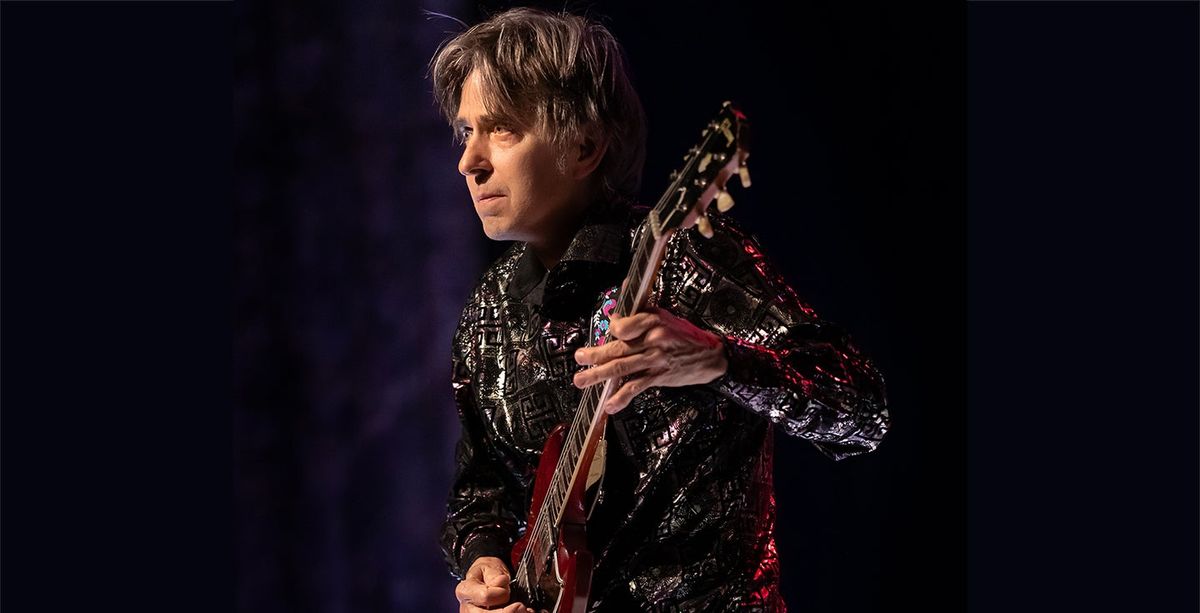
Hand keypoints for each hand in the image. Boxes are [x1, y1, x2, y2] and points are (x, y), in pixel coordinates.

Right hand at [455, 556, 532, 612]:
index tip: (507, 590)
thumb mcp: (490, 568)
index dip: (500, 594)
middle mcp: (467, 607)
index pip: (485, 596)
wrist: (484, 578)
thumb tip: (501, 582)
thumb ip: (495, 576)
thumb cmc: (486, 573)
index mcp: (466, 590)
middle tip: (520, 606)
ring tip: (523, 610)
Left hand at [573, 307, 727, 413]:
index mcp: (653, 321)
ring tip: (582, 380)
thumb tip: (620, 299)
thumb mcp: (665, 316)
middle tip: (579, 358)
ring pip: (621, 367)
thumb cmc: (685, 335)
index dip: (612, 328)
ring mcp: (655, 360)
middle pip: (617, 348)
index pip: (624, 325)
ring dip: (598, 375)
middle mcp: (652, 340)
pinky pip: (636, 387)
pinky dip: (622, 398)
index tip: (607, 331)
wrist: (710, 356)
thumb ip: (641, 311)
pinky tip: (610, 406)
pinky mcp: (659, 376)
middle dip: (594, 355)